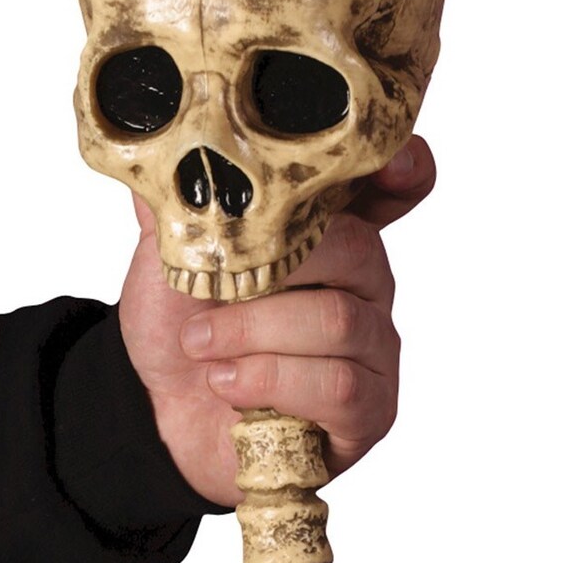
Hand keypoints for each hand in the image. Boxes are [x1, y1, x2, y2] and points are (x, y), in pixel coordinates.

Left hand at [119, 136, 434, 505]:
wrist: (161, 414)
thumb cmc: (183, 332)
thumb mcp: (167, 259)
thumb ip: (178, 205)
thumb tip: (163, 148)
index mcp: (328, 237)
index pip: (391, 190)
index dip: (402, 170)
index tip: (388, 166)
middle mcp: (364, 287)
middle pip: (355, 250)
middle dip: (270, 273)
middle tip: (206, 295)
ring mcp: (372, 348)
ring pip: (338, 322)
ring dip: (254, 333)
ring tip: (201, 346)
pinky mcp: (369, 409)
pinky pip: (339, 385)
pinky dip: (272, 381)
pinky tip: (229, 384)